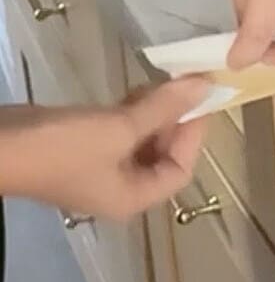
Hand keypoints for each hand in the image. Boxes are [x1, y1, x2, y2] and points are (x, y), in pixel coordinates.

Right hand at [0, 79, 206, 217]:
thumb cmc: (62, 148)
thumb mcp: (118, 128)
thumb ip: (163, 108)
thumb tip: (204, 87)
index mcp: (132, 198)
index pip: (180, 170)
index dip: (194, 134)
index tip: (201, 97)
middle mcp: (120, 189)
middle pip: (163, 156)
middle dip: (175, 121)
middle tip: (182, 85)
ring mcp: (99, 170)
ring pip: (141, 141)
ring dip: (153, 113)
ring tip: (160, 83)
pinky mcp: (82, 149)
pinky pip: (119, 133)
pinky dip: (131, 113)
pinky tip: (133, 90)